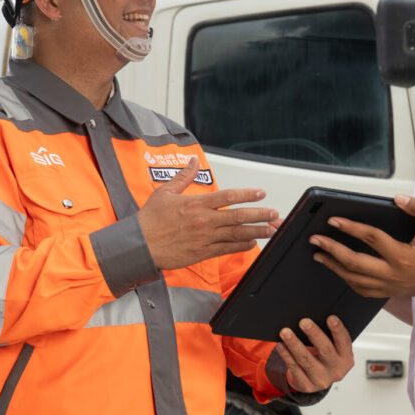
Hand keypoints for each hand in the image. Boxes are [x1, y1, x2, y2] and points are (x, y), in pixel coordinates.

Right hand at [138, 159, 277, 269]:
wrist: (140, 245)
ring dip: (257, 231)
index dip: (247, 194)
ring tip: (272, 229)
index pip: (228, 197)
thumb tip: (193, 161)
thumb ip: (183, 176)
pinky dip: (241, 246)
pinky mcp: (202, 253)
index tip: (260, 193)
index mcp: (196, 204)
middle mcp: (204, 221)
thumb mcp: (165, 192)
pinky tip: (252, 243)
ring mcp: (205, 238)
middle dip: (259, 215)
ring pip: (237, 234)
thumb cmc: (150, 220)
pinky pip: (227, 249)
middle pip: (238, 217)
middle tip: (274, 213)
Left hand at [277, 316, 353, 392]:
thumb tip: (312, 320)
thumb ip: (329, 337)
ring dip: (294, 344)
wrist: (316, 379)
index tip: (331, 318)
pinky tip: (281, 345)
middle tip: (304, 322)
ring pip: (306, 359)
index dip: (338, 330)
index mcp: (345, 358)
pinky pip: (294, 368)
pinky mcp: (306, 385)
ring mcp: (321, 379)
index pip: (344, 342)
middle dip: (314, 334)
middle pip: (325, 350)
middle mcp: (336, 370)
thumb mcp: (333, 349)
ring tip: (286, 332)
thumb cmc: (324, 358)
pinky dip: (286, 355)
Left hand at [311, 194, 414, 298]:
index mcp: (405, 258)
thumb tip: (397, 199)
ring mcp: (395, 287)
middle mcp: (396, 275)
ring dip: (336, 268)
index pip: (370, 239)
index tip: (333, 220)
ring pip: (357, 281)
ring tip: (320, 256)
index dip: (350, 228)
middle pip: (355, 264)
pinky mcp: (396, 292)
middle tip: (315, 241)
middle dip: (331, 251)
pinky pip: (366, 290)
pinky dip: (350, 281)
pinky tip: (341, 271)